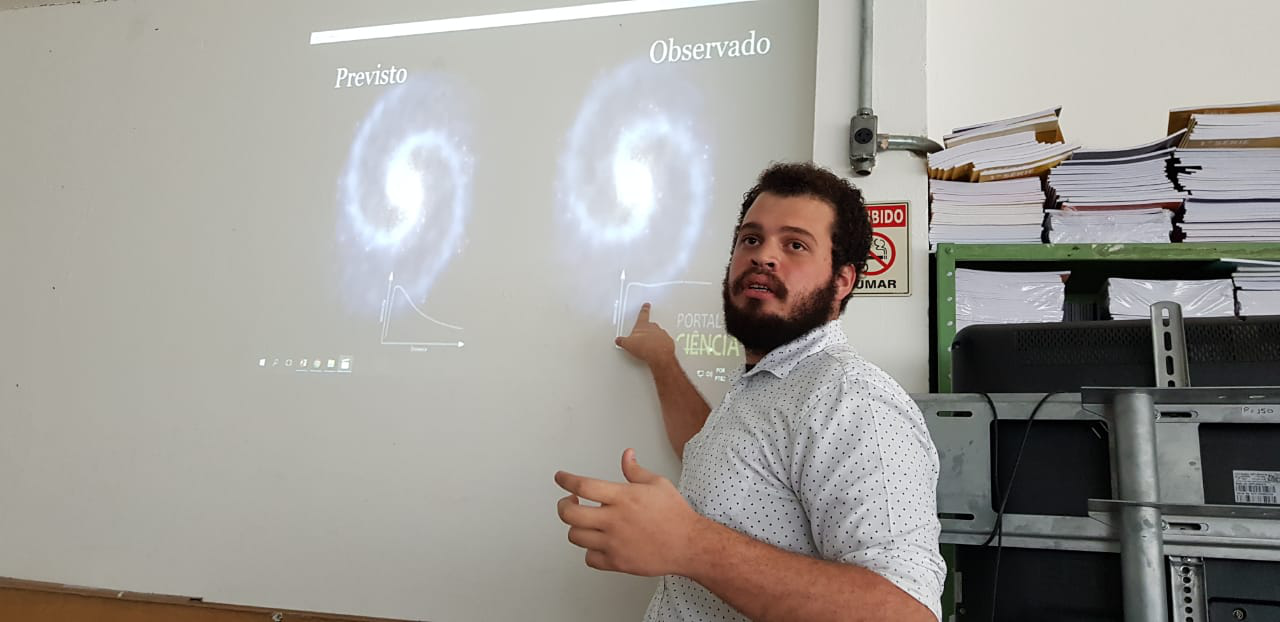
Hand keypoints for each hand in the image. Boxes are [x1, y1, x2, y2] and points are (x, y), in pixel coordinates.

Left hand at [555, 449, 704, 576]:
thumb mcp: (658, 483)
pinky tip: (597, 543)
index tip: (560, 477)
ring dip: (575, 527)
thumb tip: (627, 455)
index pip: (583, 486)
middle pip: (570, 514)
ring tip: (583, 521)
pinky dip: (589, 551)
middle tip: (568, 502)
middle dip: (562, 505)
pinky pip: (589, 559)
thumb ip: (636, 470)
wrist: (689, 545)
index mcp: (623, 497)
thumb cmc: (675, 515)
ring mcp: (614, 543)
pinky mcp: (617, 562)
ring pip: (575, 536)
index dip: (566, 480)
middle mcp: (614, 520)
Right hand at [615, 303, 675, 367]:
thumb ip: (623, 341)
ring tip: (649, 346)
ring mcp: (662, 334)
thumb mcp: (627, 344)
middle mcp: (654, 327)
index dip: (644, 309)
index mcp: (643, 325)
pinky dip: (661, 345)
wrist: (659, 355)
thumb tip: (619, 340)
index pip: (643, 314)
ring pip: (658, 334)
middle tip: (643, 337)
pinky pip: (664, 341)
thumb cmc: (645, 347)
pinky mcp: (668, 341)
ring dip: (654, 338)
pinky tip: (656, 350)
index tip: (646, 305)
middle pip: (650, 325)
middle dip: (647, 330)